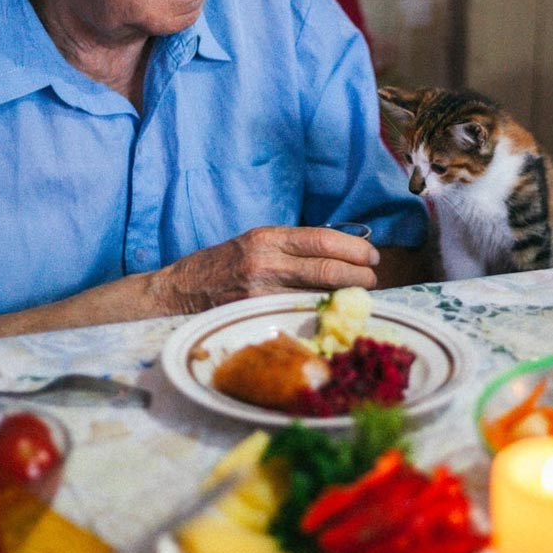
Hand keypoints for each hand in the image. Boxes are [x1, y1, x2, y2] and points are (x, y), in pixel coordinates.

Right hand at [152, 225, 379, 314]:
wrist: (179, 291)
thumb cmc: (223, 265)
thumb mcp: (256, 244)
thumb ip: (291, 249)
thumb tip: (338, 256)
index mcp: (269, 237)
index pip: (323, 240)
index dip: (353, 249)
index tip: (371, 256)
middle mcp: (266, 261)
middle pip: (326, 268)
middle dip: (358, 275)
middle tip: (373, 279)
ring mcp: (261, 292)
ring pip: (318, 294)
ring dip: (345, 297)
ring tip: (361, 297)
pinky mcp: (257, 315)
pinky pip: (299, 314)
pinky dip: (322, 314)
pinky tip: (334, 315)